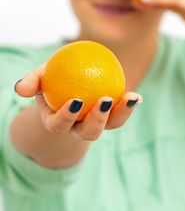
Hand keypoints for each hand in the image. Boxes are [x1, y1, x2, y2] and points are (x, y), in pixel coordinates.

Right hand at [15, 64, 142, 141]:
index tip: (76, 102)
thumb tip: (20, 89)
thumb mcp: (40, 78)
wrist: (67, 86)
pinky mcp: (111, 116)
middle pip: (89, 133)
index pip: (60, 125)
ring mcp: (97, 124)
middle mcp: (78, 127)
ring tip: (130, 98)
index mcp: (58, 122)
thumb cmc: (51, 81)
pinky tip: (137, 96)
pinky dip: (130, 105)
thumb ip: (32, 83)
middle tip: (105, 101)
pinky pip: (121, 113)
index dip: (66, 117)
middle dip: (98, 121)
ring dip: (121, 114)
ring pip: (110, 126)